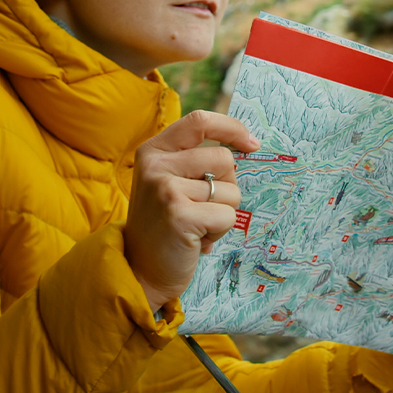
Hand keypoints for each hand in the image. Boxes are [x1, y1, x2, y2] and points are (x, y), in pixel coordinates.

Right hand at [125, 111, 260, 310]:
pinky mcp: (179, 215)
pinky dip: (219, 231)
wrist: (140, 270)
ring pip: (230, 190)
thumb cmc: (165, 225)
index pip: (199, 122)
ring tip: (196, 226)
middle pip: (224, 159)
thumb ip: (194, 161)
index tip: (252, 144)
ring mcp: (165, 189)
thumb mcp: (169, 182)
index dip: (231, 129)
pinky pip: (227, 216)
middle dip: (227, 187)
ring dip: (222, 213)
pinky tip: (196, 240)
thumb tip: (247, 145)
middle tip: (204, 209)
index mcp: (154, 150)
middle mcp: (156, 165)